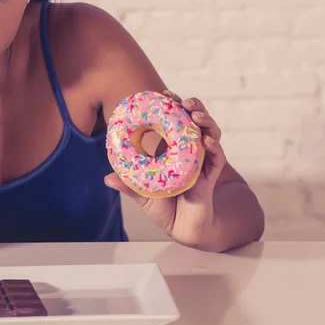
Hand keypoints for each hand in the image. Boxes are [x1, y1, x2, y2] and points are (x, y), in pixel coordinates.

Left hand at [105, 90, 226, 247]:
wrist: (183, 229)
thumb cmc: (164, 207)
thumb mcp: (142, 193)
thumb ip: (128, 185)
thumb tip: (107, 178)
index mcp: (171, 149)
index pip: (174, 121)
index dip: (172, 106)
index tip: (165, 95)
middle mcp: (188, 150)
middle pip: (194, 121)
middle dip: (192, 107)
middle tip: (184, 101)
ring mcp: (202, 160)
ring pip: (209, 133)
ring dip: (205, 121)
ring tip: (196, 116)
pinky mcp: (211, 174)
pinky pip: (217, 157)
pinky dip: (214, 146)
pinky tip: (207, 140)